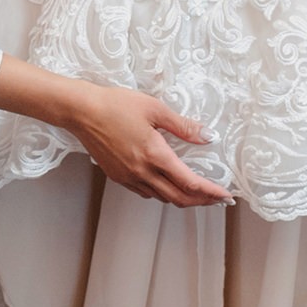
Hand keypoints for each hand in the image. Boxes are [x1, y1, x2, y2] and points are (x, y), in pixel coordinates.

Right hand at [66, 84, 230, 205]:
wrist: (80, 111)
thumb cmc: (115, 105)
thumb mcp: (154, 108)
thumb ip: (183, 126)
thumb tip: (208, 136)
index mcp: (155, 155)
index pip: (191, 183)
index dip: (211, 192)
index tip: (226, 196)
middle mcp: (142, 172)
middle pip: (179, 198)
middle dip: (202, 201)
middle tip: (217, 199)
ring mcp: (128, 177)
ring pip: (162, 198)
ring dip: (182, 198)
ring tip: (196, 193)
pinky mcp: (117, 176)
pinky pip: (145, 193)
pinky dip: (162, 193)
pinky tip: (166, 184)